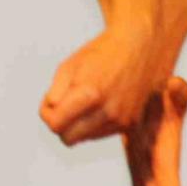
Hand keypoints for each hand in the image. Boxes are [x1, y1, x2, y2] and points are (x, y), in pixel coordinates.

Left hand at [39, 25, 154, 144]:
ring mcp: (121, 120)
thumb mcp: (69, 66)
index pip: (56, 125)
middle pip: (68, 138)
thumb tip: (51, 114)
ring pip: (84, 138)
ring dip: (78, 124)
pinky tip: (99, 104)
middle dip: (61, 122)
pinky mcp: (130, 124)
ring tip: (84, 101)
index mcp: (90, 94)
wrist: (139, 47)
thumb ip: (54, 93)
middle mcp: (108, 112)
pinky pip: (100, 134)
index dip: (47, 114)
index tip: (50, 102)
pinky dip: (94, 124)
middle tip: (64, 103)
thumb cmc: (100, 54)